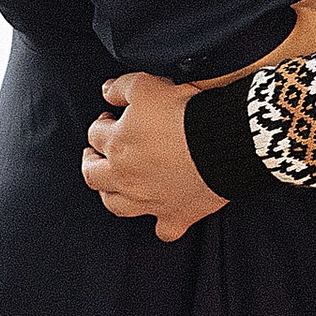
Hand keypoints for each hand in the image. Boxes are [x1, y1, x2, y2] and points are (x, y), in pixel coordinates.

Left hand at [83, 72, 226, 239]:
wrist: (223, 141)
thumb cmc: (186, 112)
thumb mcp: (147, 86)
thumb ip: (121, 87)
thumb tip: (106, 91)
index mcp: (116, 144)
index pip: (95, 134)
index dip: (102, 124)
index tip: (110, 119)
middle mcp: (125, 177)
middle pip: (93, 175)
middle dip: (91, 162)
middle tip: (95, 155)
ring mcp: (148, 201)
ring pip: (117, 206)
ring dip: (113, 195)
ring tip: (116, 186)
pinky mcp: (175, 215)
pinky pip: (164, 229)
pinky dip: (162, 224)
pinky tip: (163, 217)